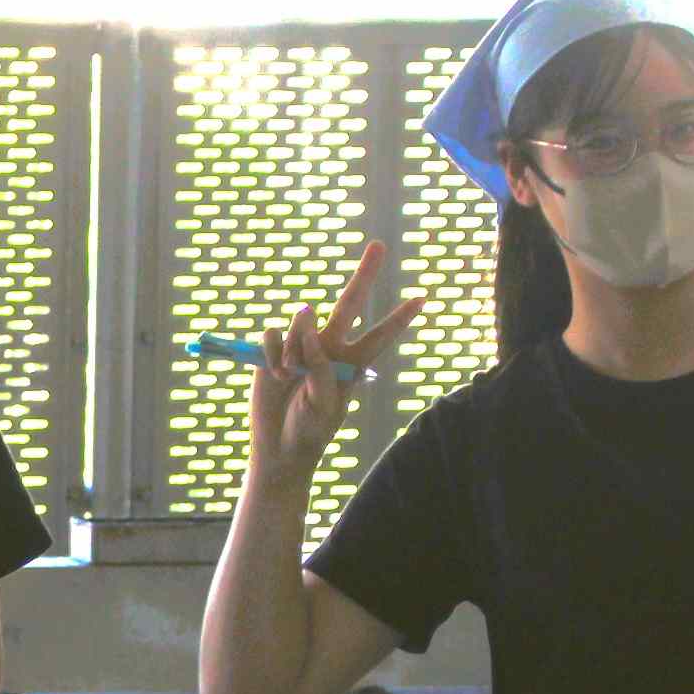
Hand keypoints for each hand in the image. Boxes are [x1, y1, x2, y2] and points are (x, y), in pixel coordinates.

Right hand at [251, 241, 424, 475]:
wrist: (277, 447)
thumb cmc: (310, 430)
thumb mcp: (325, 403)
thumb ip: (321, 363)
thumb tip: (308, 323)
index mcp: (352, 364)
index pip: (380, 336)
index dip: (400, 318)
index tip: (423, 298)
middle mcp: (329, 348)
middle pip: (350, 303)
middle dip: (365, 274)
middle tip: (380, 245)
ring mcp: (300, 346)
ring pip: (301, 322)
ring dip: (294, 348)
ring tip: (289, 376)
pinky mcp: (272, 350)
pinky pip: (272, 332)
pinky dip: (271, 350)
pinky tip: (273, 371)